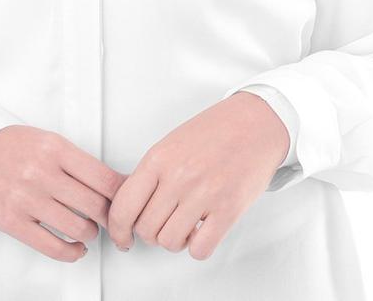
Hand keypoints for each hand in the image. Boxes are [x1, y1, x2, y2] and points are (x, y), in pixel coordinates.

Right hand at [0, 124, 128, 261]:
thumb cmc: (12, 147)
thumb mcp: (47, 140)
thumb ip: (76, 161)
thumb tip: (112, 183)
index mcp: (55, 148)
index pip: (103, 177)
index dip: (122, 194)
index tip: (128, 200)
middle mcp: (43, 172)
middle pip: (95, 204)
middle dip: (110, 216)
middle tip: (112, 219)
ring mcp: (27, 198)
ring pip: (78, 227)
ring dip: (91, 233)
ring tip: (89, 229)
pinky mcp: (13, 221)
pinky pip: (53, 246)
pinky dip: (72, 252)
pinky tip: (77, 248)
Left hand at [107, 92, 289, 260]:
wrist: (256, 122)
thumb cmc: (215, 131)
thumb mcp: (172, 143)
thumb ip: (151, 174)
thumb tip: (132, 207)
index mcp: (159, 158)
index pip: (123, 206)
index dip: (117, 229)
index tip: (122, 237)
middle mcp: (178, 176)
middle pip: (146, 229)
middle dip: (152, 232)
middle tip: (163, 223)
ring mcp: (204, 194)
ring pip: (170, 242)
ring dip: (176, 240)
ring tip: (186, 224)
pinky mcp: (229, 209)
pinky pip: (200, 249)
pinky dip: (198, 247)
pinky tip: (203, 230)